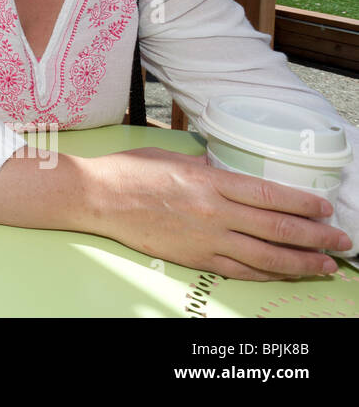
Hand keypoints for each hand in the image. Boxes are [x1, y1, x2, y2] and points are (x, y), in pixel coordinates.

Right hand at [85, 147, 352, 280]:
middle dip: (316, 237)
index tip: (325, 208)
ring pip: (265, 256)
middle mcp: (214, 212)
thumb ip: (204, 165)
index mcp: (210, 181)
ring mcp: (205, 238)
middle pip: (278, 228)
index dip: (304, 204)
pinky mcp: (193, 257)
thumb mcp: (172, 156)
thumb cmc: (129, 171)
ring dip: (301, 262)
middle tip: (341, 241)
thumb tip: (225, 168)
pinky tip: (283, 273)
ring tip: (324, 266)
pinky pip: (239, 269)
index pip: (271, 195)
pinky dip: (266, 273)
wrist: (96, 198)